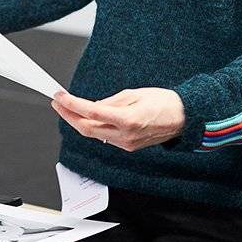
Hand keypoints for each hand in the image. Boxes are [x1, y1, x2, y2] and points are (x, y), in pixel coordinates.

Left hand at [50, 87, 184, 150]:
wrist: (184, 119)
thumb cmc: (164, 102)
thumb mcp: (134, 94)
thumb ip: (110, 102)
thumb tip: (91, 107)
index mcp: (128, 120)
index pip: (91, 113)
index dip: (71, 104)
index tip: (60, 96)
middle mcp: (125, 135)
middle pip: (86, 128)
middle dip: (68, 115)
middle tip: (57, 102)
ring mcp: (126, 144)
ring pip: (93, 135)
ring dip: (77, 122)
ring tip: (67, 107)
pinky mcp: (128, 147)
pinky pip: (104, 137)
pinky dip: (92, 127)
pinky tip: (86, 117)